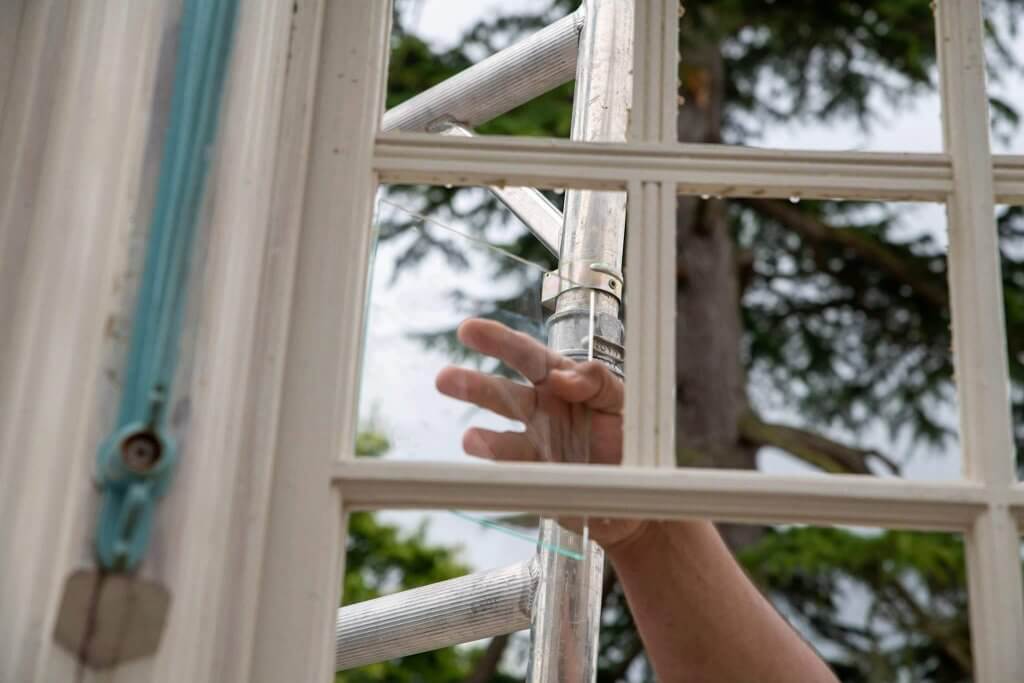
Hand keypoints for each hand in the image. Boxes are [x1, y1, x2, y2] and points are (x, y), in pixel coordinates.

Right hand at [435, 318, 644, 549]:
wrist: (639, 490)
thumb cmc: (630, 436)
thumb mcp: (623, 400)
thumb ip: (597, 381)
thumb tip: (560, 378)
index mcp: (560, 382)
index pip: (527, 356)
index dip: (498, 342)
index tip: (468, 330)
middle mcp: (540, 410)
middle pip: (503, 394)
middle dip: (474, 386)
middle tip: (445, 379)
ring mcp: (535, 446)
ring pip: (503, 440)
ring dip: (484, 440)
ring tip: (470, 440)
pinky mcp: (538, 481)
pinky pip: (518, 476)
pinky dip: (505, 473)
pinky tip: (493, 471)